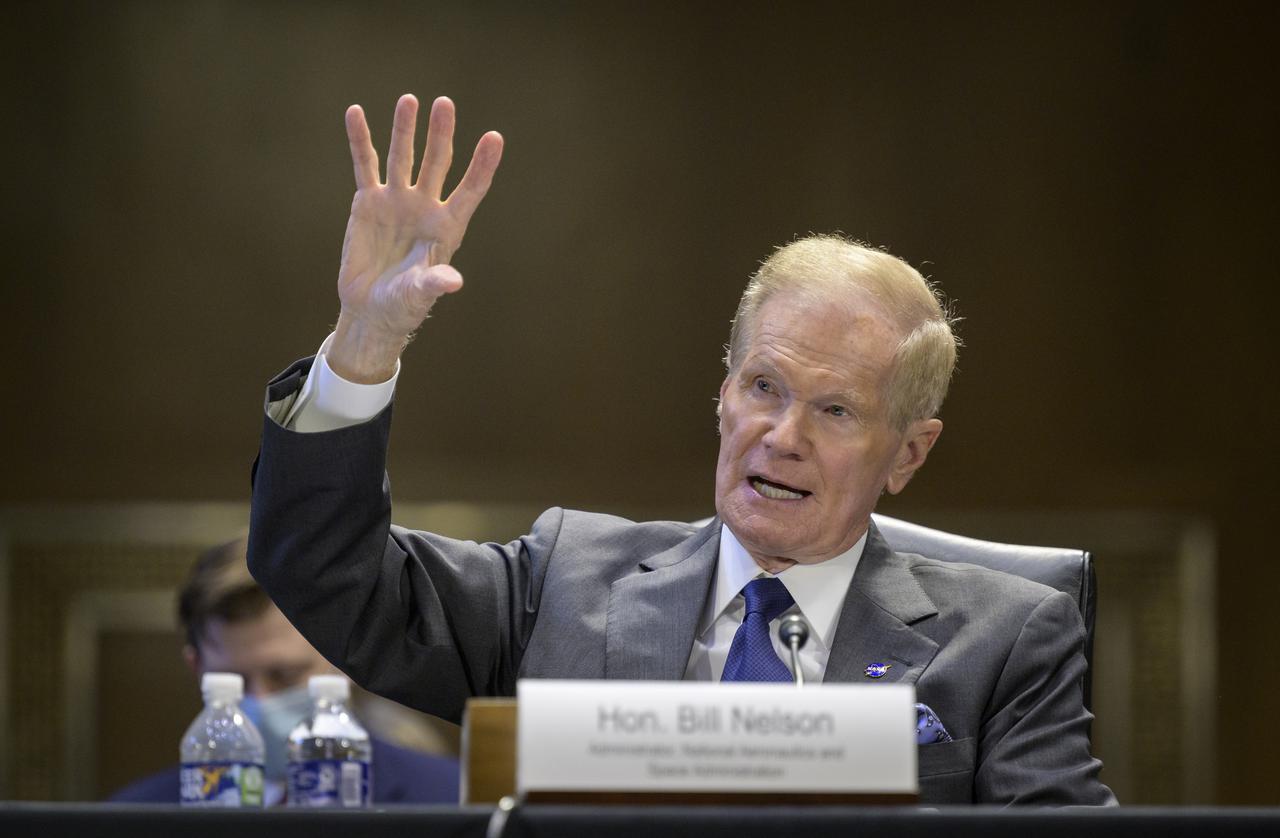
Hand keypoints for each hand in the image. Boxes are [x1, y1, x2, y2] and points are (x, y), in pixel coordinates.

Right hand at [329, 94, 503, 381]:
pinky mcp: (369, 202)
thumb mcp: (419, 295)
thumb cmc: (403, 305)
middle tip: (444, 103)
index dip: (482, 165)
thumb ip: (434, 283)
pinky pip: (365, 165)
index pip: (470, 189)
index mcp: (447, 226)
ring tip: (409, 100)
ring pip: (403, 157)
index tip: (495, 137)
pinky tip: (356, 112)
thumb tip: (454, 282)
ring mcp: (397, 201)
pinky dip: (360, 140)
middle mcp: (425, 207)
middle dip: (440, 134)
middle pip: (437, 163)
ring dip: (405, 129)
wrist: (370, 309)